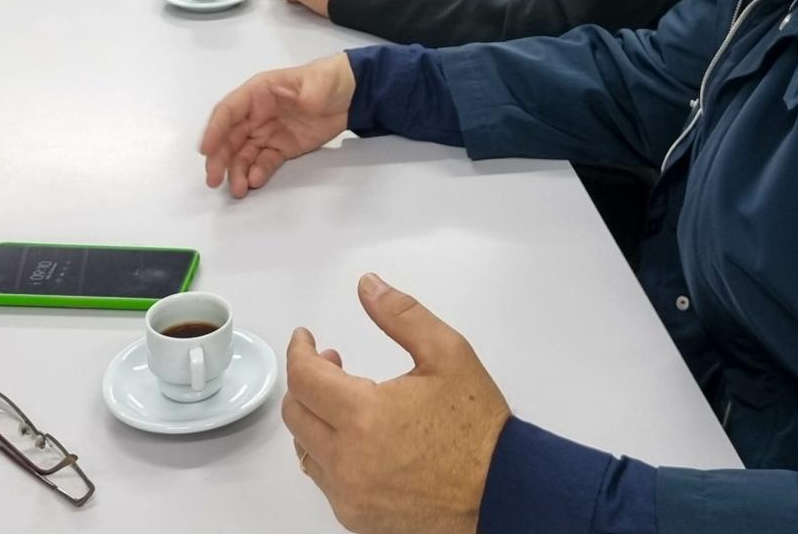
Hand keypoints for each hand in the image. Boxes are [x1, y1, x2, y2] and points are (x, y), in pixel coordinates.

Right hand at [200, 53, 355, 196]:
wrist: (349, 95)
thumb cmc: (328, 81)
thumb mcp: (318, 80)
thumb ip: (309, 91)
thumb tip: (305, 101)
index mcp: (258, 93)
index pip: (229, 111)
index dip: (216, 129)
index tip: (206, 150)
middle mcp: (256, 114)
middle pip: (229, 137)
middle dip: (219, 159)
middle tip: (213, 180)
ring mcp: (267, 132)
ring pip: (243, 154)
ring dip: (236, 171)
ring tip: (238, 190)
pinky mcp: (281, 148)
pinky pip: (264, 162)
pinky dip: (257, 173)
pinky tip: (254, 182)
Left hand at [284, 274, 510, 533]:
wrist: (501, 490)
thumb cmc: (477, 426)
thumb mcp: (448, 353)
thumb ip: (402, 314)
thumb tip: (368, 287)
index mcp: (363, 416)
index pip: (303, 378)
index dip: (299, 351)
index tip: (306, 338)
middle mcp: (347, 461)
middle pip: (295, 414)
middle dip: (305, 381)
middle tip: (332, 363)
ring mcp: (349, 495)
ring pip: (305, 450)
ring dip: (314, 418)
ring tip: (345, 400)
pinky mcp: (358, 517)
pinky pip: (325, 480)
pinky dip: (329, 453)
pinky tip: (357, 438)